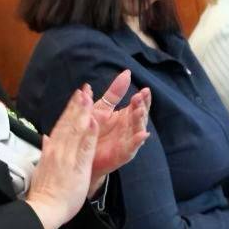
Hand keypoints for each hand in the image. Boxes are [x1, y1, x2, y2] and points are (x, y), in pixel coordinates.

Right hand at [26, 84, 98, 228]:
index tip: (75, 97)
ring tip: (88, 97)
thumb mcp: (42, 169)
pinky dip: (88, 135)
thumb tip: (44, 138)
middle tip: (82, 89)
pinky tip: (93, 122)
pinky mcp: (76, 167)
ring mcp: (67, 158)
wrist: (43, 209)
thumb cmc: (45, 193)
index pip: (60, 126)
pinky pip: (84, 149)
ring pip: (75, 132)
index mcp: (51, 151)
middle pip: (68, 124)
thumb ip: (46, 151)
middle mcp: (58, 151)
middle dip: (76, 106)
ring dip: (82, 113)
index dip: (69, 111)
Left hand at [88, 70, 150, 192]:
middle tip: (141, 97)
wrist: (83, 156)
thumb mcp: (102, 109)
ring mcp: (128, 141)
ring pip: (138, 130)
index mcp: (125, 116)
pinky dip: (138, 141)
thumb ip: (113, 93)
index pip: (137, 105)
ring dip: (140, 120)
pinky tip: (142, 135)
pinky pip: (132, 147)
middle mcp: (129, 128)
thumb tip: (126, 73)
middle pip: (140, 116)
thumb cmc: (94, 131)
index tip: (145, 89)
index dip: (142, 98)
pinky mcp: (123, 154)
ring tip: (140, 110)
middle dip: (142, 106)